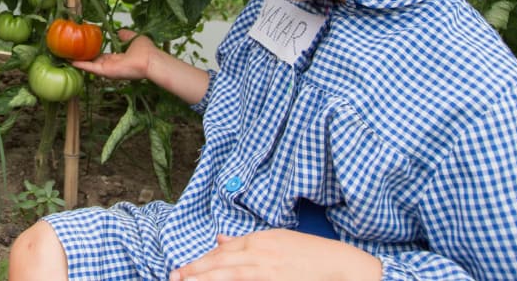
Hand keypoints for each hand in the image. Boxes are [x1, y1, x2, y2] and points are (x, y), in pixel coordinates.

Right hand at [72, 30, 157, 81]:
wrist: (150, 60)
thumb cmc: (146, 51)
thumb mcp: (133, 38)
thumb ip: (124, 35)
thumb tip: (118, 30)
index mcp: (118, 58)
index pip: (103, 56)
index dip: (94, 52)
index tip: (85, 47)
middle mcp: (112, 65)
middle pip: (95, 62)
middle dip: (84, 57)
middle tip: (72, 51)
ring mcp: (108, 69)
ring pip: (91, 65)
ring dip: (79, 62)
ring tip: (66, 56)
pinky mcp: (106, 72)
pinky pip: (91, 68)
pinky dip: (81, 65)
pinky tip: (71, 61)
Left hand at [169, 232, 382, 280]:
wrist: (342, 266)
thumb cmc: (312, 254)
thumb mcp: (278, 240)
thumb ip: (247, 241)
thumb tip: (221, 240)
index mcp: (260, 240)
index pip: (222, 251)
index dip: (201, 261)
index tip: (184, 270)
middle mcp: (260, 253)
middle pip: (220, 262)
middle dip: (195, 271)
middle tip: (174, 277)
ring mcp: (267, 270)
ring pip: (228, 273)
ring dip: (205, 278)